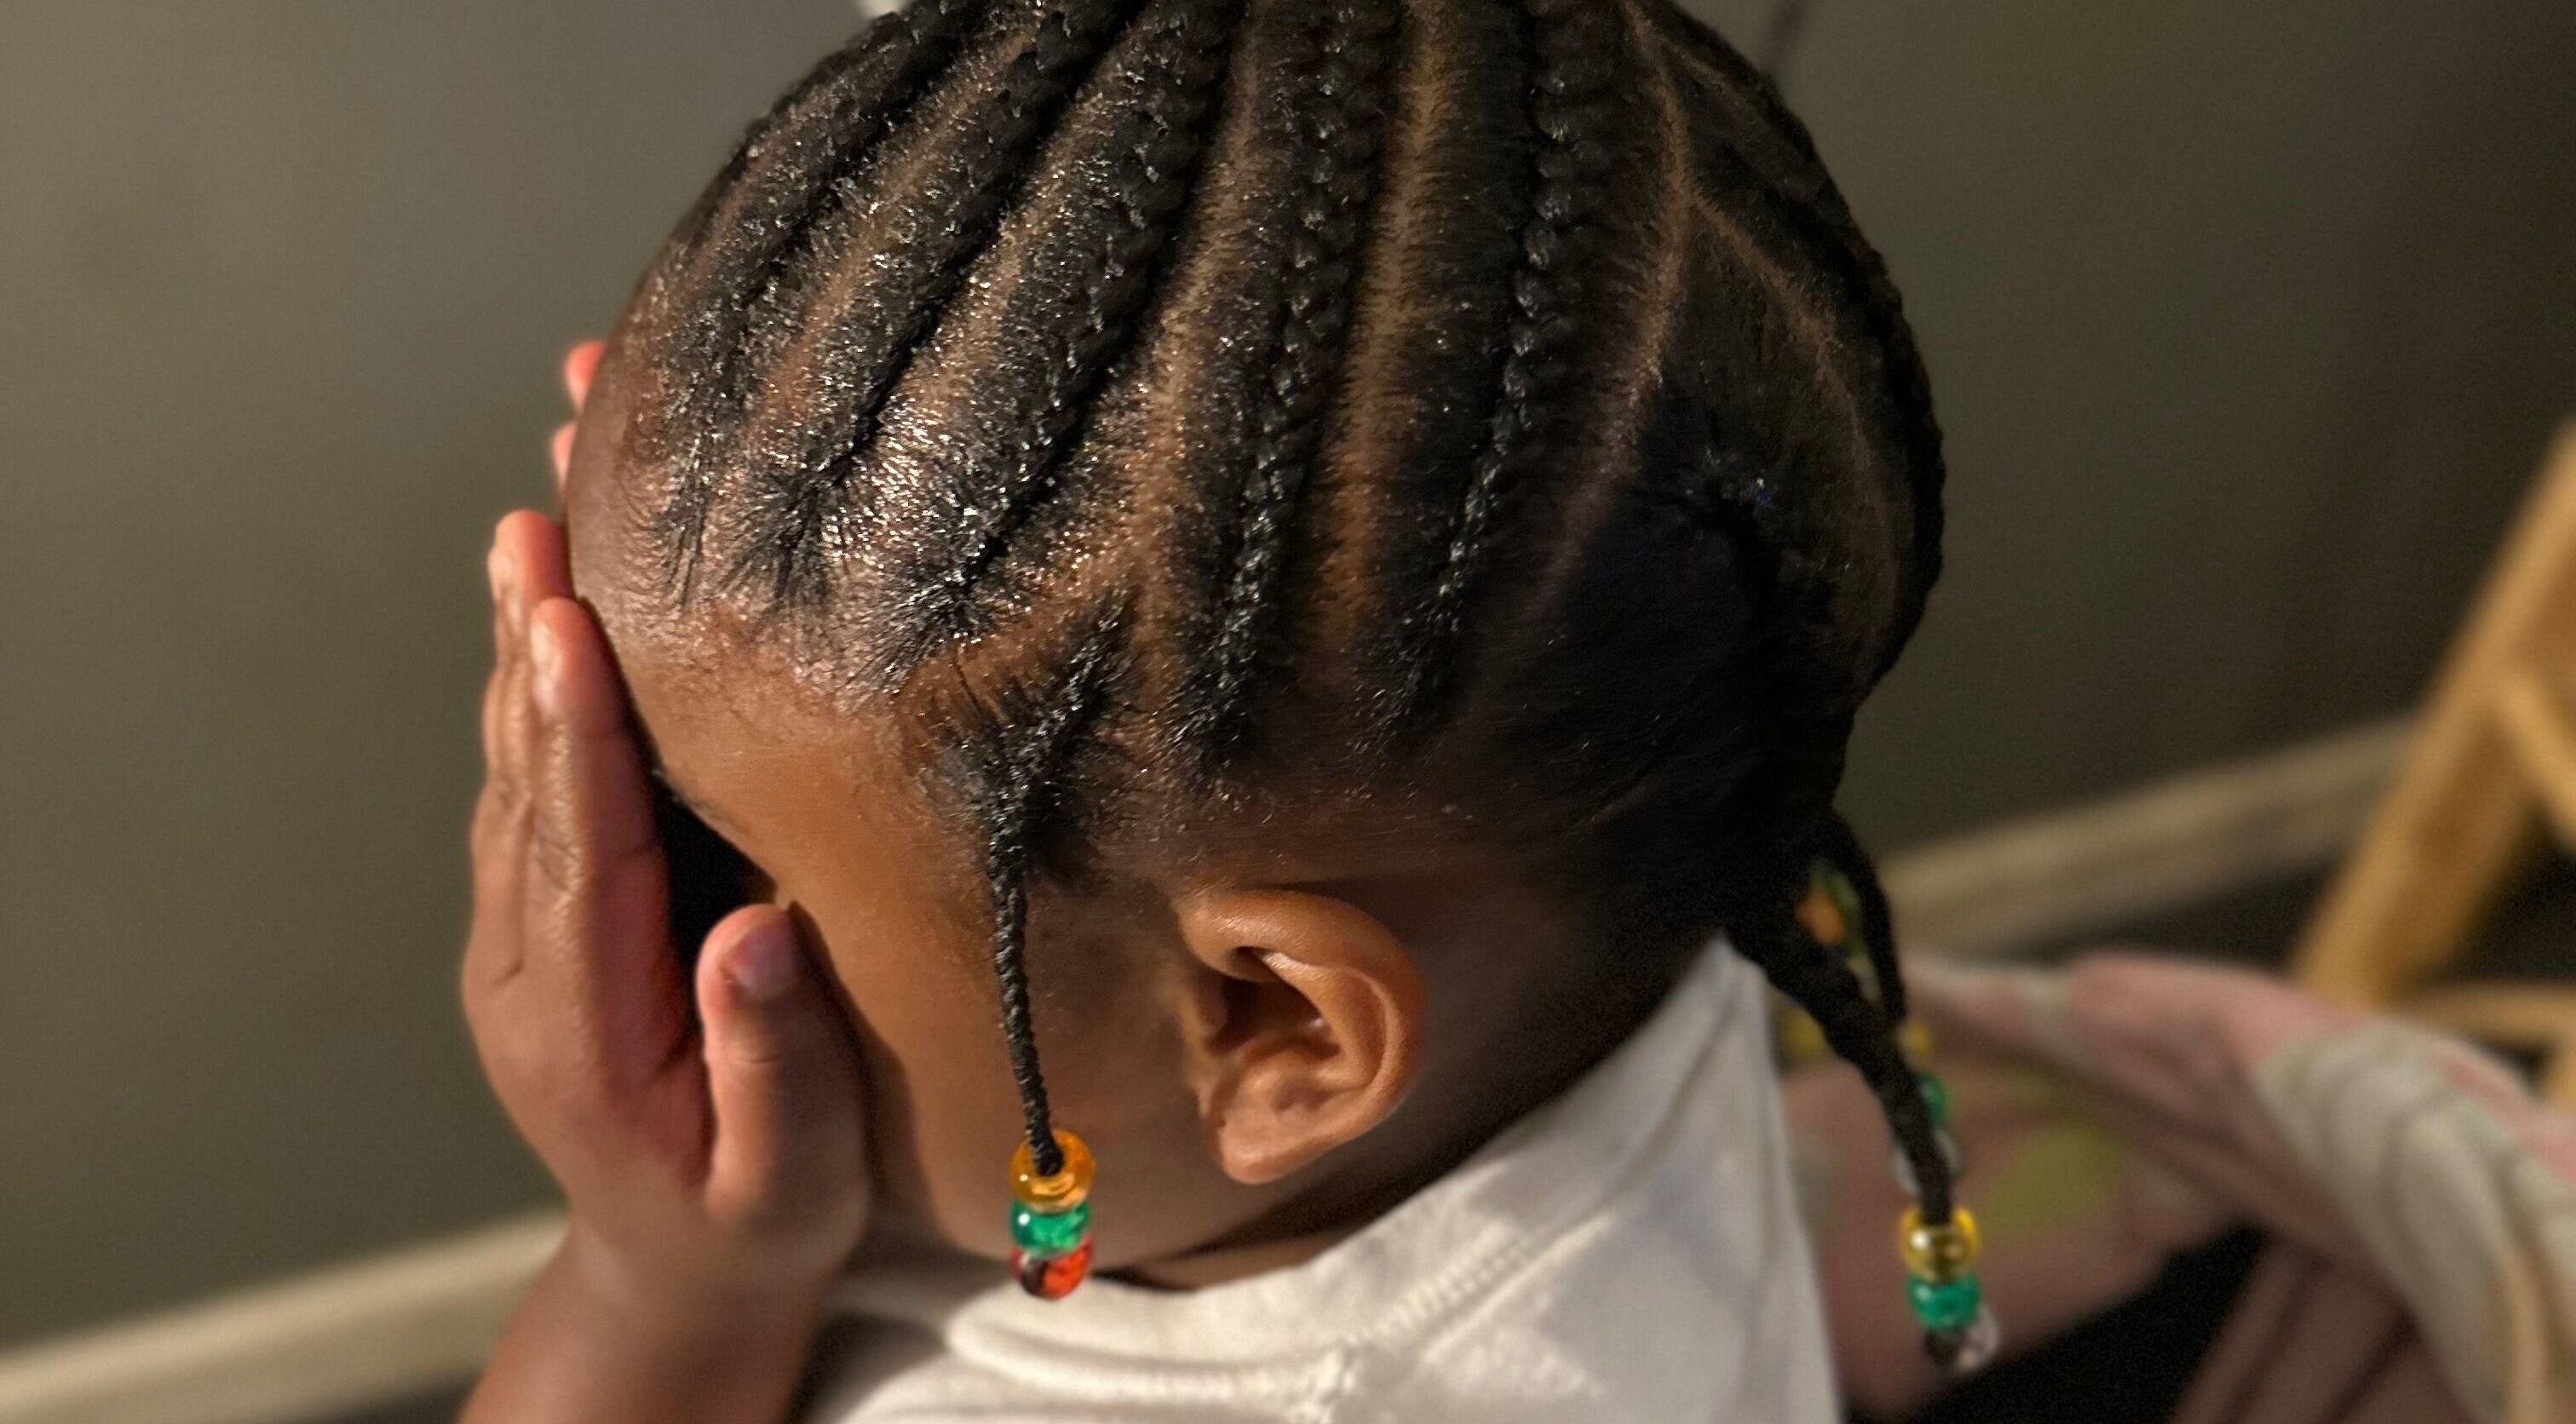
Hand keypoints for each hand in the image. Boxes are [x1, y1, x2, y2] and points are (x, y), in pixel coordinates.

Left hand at [464, 349, 868, 1330]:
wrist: (675, 1269)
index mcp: (588, 1024)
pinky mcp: (540, 914)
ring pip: (517, 765)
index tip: (563, 618)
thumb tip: (750, 930)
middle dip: (531, 637)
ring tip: (541, 508)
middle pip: (527, 776)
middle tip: (538, 503)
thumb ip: (774, 1065)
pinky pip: (533, 782)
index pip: (582, 849)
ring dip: (524, 638)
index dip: (577, 730)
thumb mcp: (790, 1181)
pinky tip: (557, 603)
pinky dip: (539, 685)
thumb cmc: (756, 1220)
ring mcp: (521, 936)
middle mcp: (529, 964)